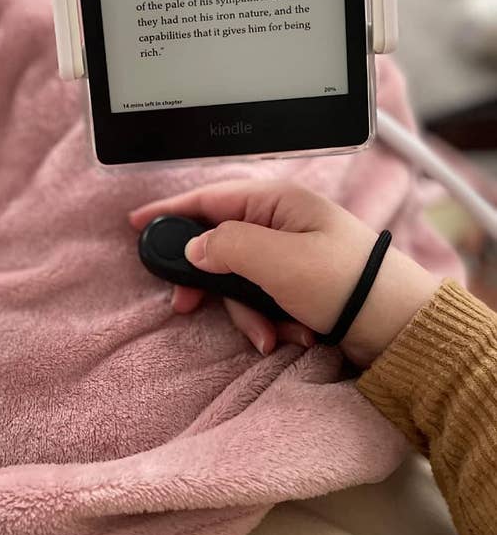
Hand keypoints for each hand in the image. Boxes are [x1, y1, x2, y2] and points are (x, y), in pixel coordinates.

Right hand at [129, 181, 439, 366]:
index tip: (136, 223)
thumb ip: (227, 248)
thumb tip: (194, 247)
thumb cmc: (343, 282)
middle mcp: (280, 224)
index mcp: (277, 202)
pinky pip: (262, 300)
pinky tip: (290, 337)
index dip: (170, 210)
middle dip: (209, 283)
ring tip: (273, 336)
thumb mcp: (278, 261)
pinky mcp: (298, 285)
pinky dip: (268, 322)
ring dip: (248, 313)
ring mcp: (289, 255)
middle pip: (219, 245)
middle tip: (184, 306)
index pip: (210, 198)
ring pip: (239, 280)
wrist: (398, 326)